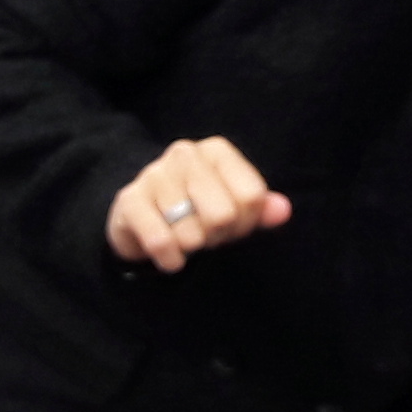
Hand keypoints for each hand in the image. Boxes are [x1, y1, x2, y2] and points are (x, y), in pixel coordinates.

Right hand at [104, 137, 294, 273]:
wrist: (139, 218)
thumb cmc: (195, 210)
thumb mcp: (232, 207)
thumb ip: (260, 208)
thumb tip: (283, 210)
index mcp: (216, 151)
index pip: (252, 196)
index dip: (245, 223)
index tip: (231, 226)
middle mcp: (185, 154)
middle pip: (224, 215)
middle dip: (217, 236)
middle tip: (205, 234)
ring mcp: (154, 174)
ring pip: (192, 232)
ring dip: (192, 248)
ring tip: (185, 239)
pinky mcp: (129, 200)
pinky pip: (161, 242)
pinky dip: (171, 260)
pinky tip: (171, 258)